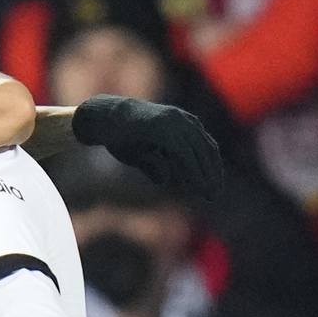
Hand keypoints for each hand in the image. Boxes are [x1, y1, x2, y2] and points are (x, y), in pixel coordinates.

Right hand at [71, 94, 223, 201]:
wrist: (103, 119)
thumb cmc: (120, 135)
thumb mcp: (142, 154)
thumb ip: (155, 165)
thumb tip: (164, 180)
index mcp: (184, 123)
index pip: (207, 147)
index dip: (212, 168)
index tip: (214, 188)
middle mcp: (184, 121)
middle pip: (207, 150)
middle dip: (212, 175)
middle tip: (214, 196)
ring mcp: (175, 122)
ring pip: (198, 153)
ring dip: (204, 175)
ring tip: (206, 194)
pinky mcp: (165, 128)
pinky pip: (183, 153)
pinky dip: (190, 171)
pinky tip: (193, 186)